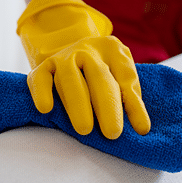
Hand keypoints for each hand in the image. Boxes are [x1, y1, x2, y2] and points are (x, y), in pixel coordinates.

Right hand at [17, 0, 150, 138]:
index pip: (125, 78)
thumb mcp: (122, 75)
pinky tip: (46, 109)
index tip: (140, 129)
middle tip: (112, 133)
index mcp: (112, 49)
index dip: (133, 104)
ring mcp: (63, 57)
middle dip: (106, 106)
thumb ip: (131, 98)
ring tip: (85, 129)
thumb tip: (141, 129)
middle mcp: (87, 50)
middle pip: (98, 77)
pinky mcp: (42, 67)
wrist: (74, 49)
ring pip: (69, 78)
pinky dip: (42, 93)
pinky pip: (40, 79)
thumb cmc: (104, 69)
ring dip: (77, 104)